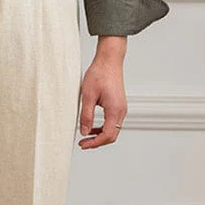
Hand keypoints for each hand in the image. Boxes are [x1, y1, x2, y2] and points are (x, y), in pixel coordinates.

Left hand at [78, 35, 127, 149]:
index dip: (94, 143)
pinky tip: (92, 126)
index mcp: (115, 110)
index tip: (83, 144)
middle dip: (97, 142)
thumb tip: (84, 132)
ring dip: (100, 135)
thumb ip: (86, 116)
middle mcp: (121, 111)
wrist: (109, 60)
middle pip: (112, 136)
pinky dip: (103, 128)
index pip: (107, 135)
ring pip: (113, 130)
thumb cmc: (99, 74)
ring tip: (86, 136)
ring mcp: (121, 108)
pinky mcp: (118, 105)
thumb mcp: (87, 96)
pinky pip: (113, 122)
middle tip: (83, 143)